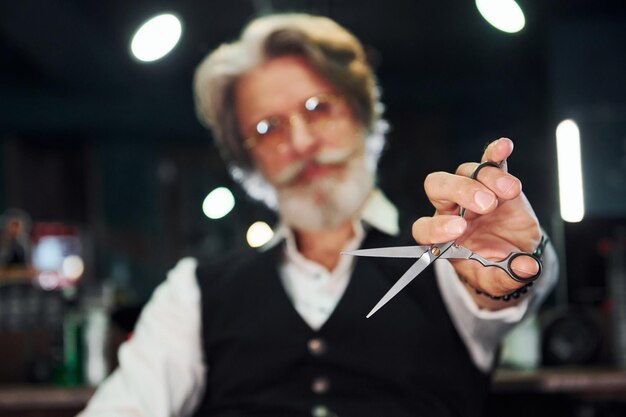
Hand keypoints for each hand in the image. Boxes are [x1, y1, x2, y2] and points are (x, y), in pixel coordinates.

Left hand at [412, 137, 541, 308]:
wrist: (515, 255)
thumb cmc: (497, 268)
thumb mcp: (500, 281)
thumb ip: (510, 276)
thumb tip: (527, 267)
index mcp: (442, 239)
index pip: (424, 228)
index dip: (436, 226)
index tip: (458, 229)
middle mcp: (450, 211)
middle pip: (438, 188)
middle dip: (460, 191)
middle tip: (485, 204)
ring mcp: (471, 192)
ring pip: (465, 172)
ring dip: (487, 178)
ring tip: (510, 193)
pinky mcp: (493, 181)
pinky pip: (489, 161)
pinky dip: (495, 153)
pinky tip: (504, 146)